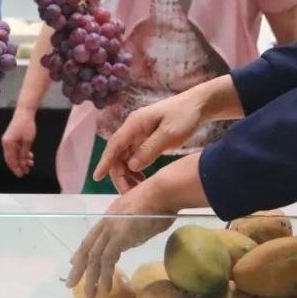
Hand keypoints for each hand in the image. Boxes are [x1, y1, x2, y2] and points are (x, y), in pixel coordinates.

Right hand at [1, 109, 35, 177]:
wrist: (25, 112)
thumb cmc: (26, 125)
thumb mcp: (27, 141)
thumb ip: (24, 153)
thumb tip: (22, 163)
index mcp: (8, 144)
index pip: (11, 160)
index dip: (16, 168)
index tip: (21, 174)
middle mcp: (6, 143)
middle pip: (11, 158)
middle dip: (19, 165)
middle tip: (27, 171)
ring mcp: (8, 140)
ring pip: (14, 154)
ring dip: (22, 159)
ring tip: (31, 163)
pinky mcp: (12, 138)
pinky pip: (16, 149)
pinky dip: (22, 154)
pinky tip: (29, 156)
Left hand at [66, 178, 176, 297]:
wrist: (163, 192)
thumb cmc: (160, 203)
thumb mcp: (140, 218)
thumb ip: (131, 229)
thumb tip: (129, 240)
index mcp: (110, 217)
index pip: (92, 237)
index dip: (82, 251)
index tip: (74, 262)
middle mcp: (107, 223)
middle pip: (87, 248)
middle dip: (78, 268)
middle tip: (71, 284)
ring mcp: (112, 229)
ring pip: (94, 257)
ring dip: (91, 279)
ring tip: (90, 296)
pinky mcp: (119, 236)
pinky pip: (108, 260)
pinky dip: (105, 276)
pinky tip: (105, 289)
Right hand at [94, 76, 239, 188]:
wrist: (199, 105)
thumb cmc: (185, 116)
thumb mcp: (169, 134)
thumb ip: (149, 149)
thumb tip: (132, 166)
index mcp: (135, 124)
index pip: (114, 145)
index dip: (104, 162)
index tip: (96, 177)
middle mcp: (133, 128)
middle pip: (117, 153)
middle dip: (119, 173)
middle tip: (130, 192)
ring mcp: (140, 133)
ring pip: (125, 157)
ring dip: (127, 173)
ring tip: (138, 188)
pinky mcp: (147, 138)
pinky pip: (134, 156)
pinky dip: (135, 169)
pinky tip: (142, 179)